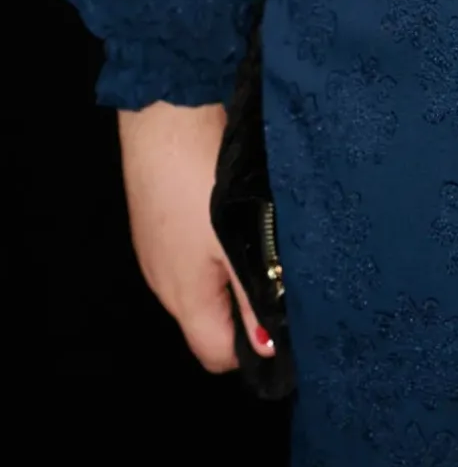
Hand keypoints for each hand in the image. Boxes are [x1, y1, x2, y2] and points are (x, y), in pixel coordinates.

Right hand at [117, 101, 274, 372]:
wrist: (167, 112)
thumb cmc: (203, 181)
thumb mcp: (236, 243)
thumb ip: (253, 296)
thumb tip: (267, 347)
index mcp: (182, 297)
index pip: (215, 354)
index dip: (253, 350)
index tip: (290, 325)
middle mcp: (163, 280)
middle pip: (209, 318)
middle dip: (247, 307)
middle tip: (287, 277)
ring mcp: (158, 246)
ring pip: (204, 279)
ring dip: (234, 271)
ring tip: (271, 241)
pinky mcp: (159, 216)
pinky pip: (193, 248)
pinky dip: (218, 242)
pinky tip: (241, 212)